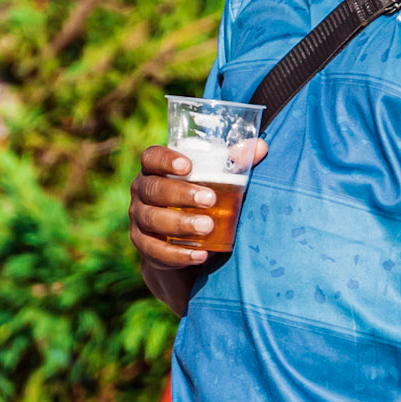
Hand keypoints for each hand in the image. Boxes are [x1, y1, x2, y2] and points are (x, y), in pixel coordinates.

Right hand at [128, 141, 266, 267]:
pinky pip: (155, 251)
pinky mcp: (144, 245)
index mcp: (155, 169)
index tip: (188, 165)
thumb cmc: (198, 195)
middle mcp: (142, 191)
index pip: (151, 157)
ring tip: (207, 226)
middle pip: (154, 189)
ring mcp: (139, 218)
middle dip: (181, 194)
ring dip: (180, 223)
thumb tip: (261, 147)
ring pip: (153, 219)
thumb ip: (234, 162)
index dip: (165, 159)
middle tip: (210, 199)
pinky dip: (178, 254)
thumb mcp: (213, 178)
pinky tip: (200, 254)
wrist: (179, 238)